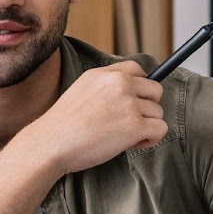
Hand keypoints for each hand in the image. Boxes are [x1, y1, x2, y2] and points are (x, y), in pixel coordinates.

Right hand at [25, 61, 166, 174]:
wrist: (51, 143)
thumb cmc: (64, 124)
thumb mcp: (83, 88)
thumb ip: (107, 85)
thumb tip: (133, 93)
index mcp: (106, 74)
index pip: (139, 70)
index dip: (140, 88)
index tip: (132, 102)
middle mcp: (120, 84)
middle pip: (155, 91)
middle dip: (146, 108)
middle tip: (127, 123)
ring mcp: (129, 104)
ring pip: (158, 112)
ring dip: (146, 126)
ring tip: (124, 136)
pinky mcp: (134, 125)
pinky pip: (161, 129)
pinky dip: (151, 139)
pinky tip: (132, 144)